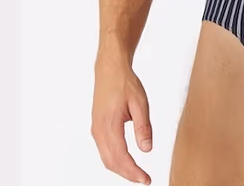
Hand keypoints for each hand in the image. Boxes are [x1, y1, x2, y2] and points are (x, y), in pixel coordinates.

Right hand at [91, 59, 153, 183]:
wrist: (109, 70)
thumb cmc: (124, 83)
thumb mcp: (140, 102)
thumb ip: (143, 127)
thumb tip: (147, 149)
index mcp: (109, 125)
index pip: (121, 157)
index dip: (133, 172)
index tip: (146, 180)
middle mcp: (99, 131)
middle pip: (111, 162)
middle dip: (128, 174)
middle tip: (144, 180)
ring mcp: (96, 130)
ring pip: (106, 159)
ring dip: (121, 169)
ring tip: (138, 174)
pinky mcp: (97, 128)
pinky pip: (104, 151)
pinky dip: (115, 161)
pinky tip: (126, 162)